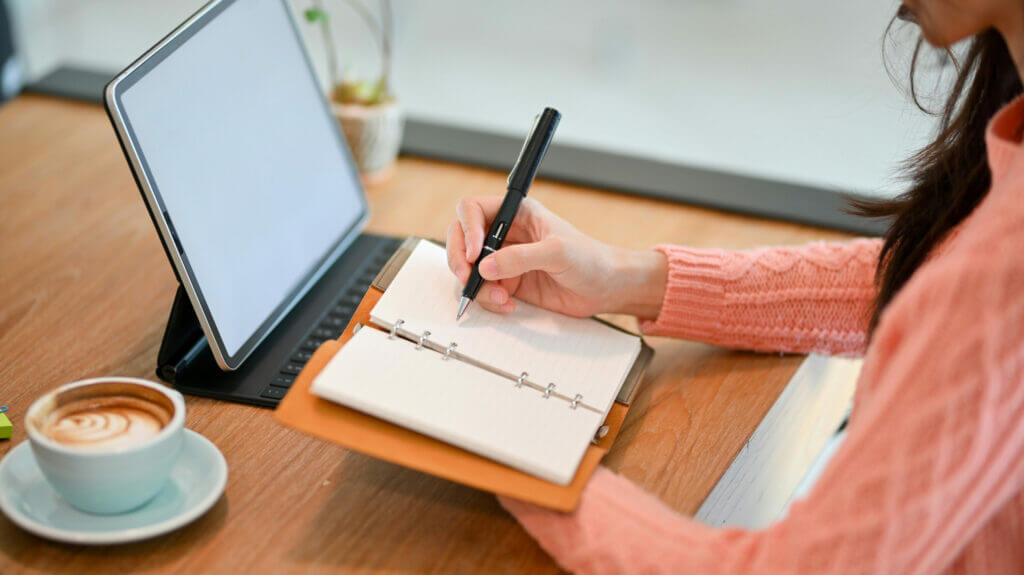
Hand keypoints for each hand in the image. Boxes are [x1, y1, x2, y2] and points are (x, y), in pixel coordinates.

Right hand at [445, 196, 666, 317]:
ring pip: (469, 269)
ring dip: (477, 286)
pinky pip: (483, 290)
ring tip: (501, 297)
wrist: (607, 288)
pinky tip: (508, 304)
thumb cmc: (592, 259)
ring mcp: (505, 260)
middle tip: (469, 278)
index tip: (474, 253)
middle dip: (460, 260)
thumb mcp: (557, 252)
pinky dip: (489, 300)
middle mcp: (506, 234)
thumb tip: (485, 265)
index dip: (467, 229)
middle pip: (461, 239)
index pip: (473, 210)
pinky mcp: (508, 283)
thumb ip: (520, 258)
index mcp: (518, 213)